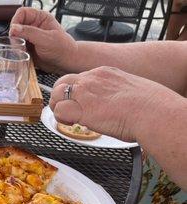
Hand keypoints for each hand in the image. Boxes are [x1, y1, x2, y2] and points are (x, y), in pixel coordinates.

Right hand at [9, 7, 76, 72]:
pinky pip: (17, 46)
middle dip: (14, 35)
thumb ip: (30, 32)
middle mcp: (34, 26)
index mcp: (40, 18)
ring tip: (21, 50)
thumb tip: (14, 28)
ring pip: (15, 36)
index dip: (16, 21)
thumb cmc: (62, 48)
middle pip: (16, 25)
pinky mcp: (28, 47)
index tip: (13, 32)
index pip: (22, 13)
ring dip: (15, 44)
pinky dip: (17, 51)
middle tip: (17, 44)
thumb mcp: (46, 39)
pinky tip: (22, 54)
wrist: (65, 63)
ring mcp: (30, 37)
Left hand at [49, 66, 180, 141]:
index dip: (75, 92)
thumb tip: (114, 104)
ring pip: (56, 95)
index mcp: (104, 73)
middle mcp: (92, 78)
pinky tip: (73, 123)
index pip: (79, 78)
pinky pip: (59, 111)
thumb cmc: (149, 106)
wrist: (152, 112)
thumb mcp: (130, 90)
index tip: (80, 103)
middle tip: (68, 112)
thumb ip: (115, 93)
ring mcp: (85, 92)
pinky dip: (61, 119)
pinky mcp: (82, 109)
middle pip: (62, 82)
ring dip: (59, 108)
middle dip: (61, 98)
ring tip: (70, 119)